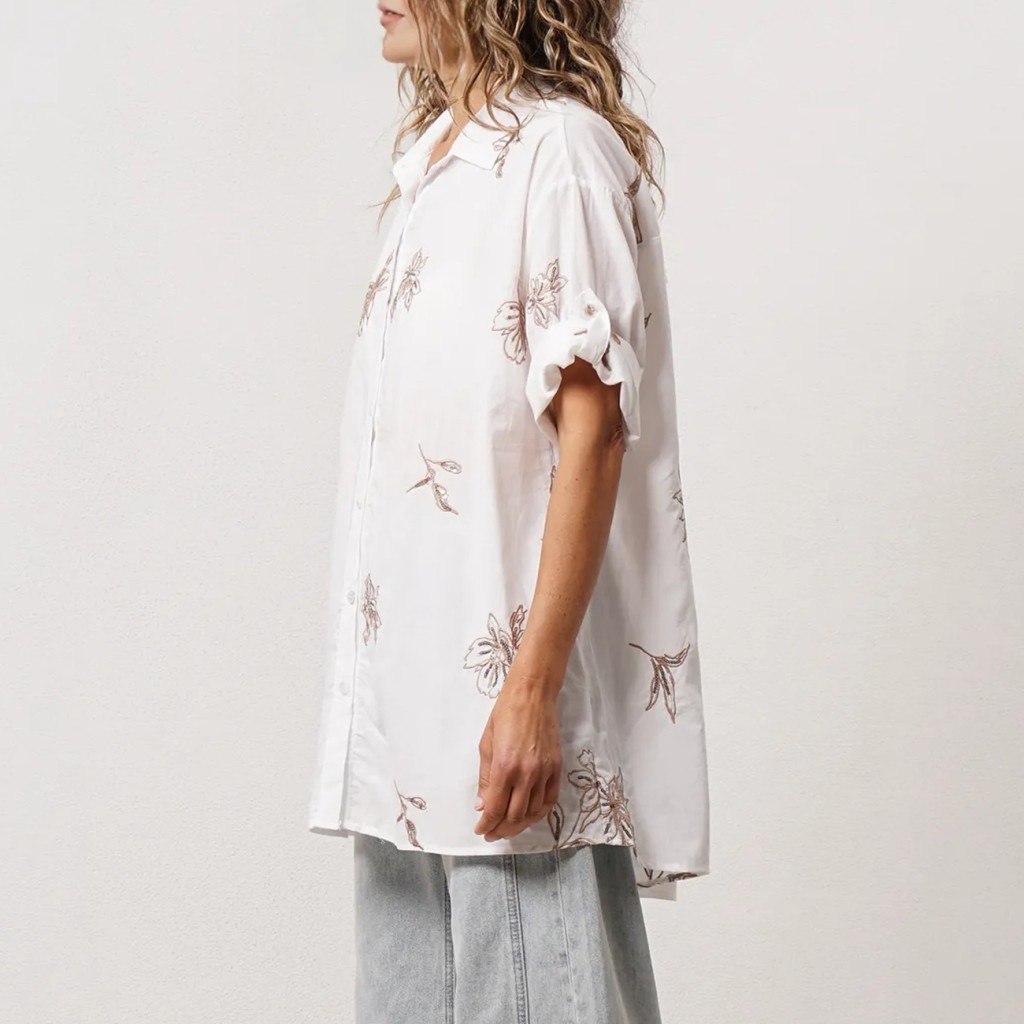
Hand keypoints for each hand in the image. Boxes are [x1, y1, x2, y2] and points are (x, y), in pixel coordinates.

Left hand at [474, 672, 562, 841]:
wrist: (532, 696)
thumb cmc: (505, 715)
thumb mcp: (486, 745)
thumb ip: (485, 778)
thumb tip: (483, 805)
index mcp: (504, 767)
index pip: (495, 809)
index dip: (487, 824)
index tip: (480, 829)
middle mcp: (526, 774)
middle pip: (514, 816)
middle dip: (501, 829)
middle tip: (491, 832)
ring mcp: (544, 772)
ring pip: (533, 812)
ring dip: (519, 824)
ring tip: (508, 827)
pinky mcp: (557, 768)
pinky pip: (549, 800)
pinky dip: (539, 813)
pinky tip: (529, 816)